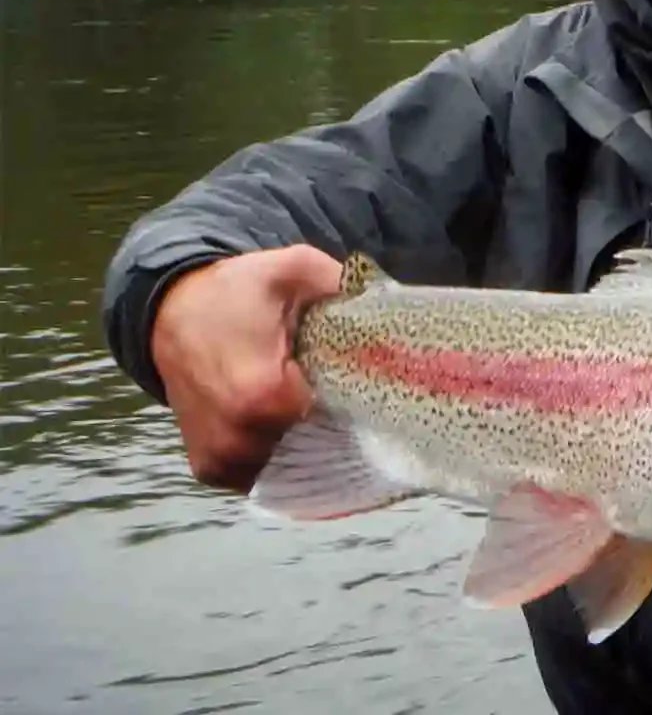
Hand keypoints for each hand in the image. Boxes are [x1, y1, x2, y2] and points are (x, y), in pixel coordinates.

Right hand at [151, 245, 343, 491]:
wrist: (169, 310)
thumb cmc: (238, 290)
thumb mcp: (295, 270)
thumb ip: (343, 285)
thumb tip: (391, 306)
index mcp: (263, 396)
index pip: (337, 421)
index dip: (357, 402)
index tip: (362, 381)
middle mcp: (238, 439)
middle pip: (317, 446)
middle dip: (334, 424)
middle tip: (335, 389)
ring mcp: (222, 460)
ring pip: (292, 464)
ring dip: (305, 443)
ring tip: (305, 403)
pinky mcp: (210, 469)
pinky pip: (262, 473)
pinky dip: (277, 453)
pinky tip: (283, 422)